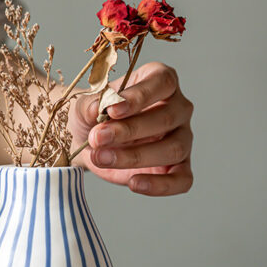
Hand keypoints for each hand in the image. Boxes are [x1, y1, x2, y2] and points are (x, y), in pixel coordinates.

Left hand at [69, 62, 193, 195]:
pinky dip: (160, 185)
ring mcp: (181, 139)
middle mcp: (177, 108)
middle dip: (129, 130)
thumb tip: (99, 108)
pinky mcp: (178, 168)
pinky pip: (181, 179)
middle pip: (167, 118)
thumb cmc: (92, 117)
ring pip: (173, 149)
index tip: (112, 110)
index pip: (162, 82)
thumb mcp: (84, 107)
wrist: (88, 144)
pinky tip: (134, 183)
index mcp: (160, 81)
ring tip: (102, 158)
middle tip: (97, 138)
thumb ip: (91, 106)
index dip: (139, 96)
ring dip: (136, 156)